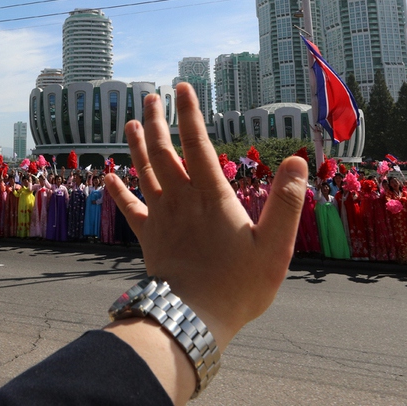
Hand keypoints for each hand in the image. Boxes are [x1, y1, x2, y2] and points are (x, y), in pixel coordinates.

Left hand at [105, 82, 307, 351]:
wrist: (193, 318)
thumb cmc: (238, 286)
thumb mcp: (275, 246)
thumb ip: (286, 202)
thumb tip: (298, 161)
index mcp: (211, 195)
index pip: (197, 143)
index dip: (189, 114)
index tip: (182, 88)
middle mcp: (181, 199)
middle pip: (164, 151)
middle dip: (156, 121)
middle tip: (151, 96)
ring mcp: (162, 217)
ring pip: (144, 172)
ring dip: (136, 146)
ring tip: (129, 122)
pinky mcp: (150, 237)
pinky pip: (130, 209)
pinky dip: (118, 192)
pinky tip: (108, 177)